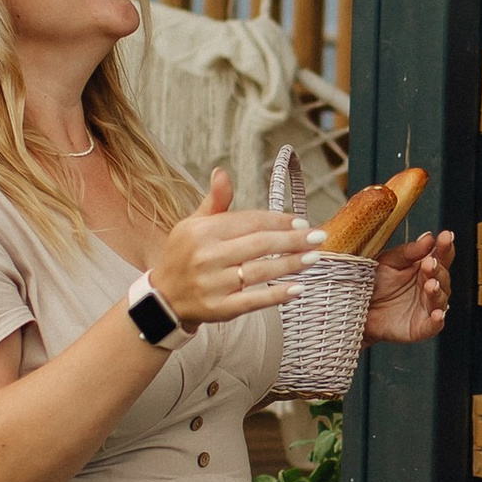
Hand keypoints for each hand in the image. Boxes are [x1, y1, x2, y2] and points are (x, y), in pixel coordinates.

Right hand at [146, 170, 314, 329]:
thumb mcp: (192, 225)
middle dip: (293, 239)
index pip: (249, 221)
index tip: (301, 220)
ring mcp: (213, 284)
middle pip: (259, 244)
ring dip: (291, 264)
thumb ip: (215, 202)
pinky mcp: (219, 308)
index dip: (278, 220)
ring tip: (313, 257)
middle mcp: (206, 256)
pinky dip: (277, 295)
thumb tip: (222, 172)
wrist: (163, 299)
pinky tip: (297, 288)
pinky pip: (253, 300)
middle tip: (318, 236)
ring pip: (260, 271)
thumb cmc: (184, 256)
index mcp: (202, 231)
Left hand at [363, 228, 452, 347]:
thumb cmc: (374, 283)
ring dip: (437, 292)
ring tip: (430, 284)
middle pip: (443, 277)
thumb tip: (428, 238)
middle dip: (438, 269)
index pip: (440, 256)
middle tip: (429, 263)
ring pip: (440, 299)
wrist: (357, 308)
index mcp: (424, 268)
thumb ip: (409, 251)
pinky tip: (437, 314)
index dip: (445, 247)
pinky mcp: (420, 327)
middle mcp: (429, 287)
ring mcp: (426, 308)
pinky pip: (433, 325)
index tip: (446, 236)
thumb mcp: (388, 261)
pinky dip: (437, 320)